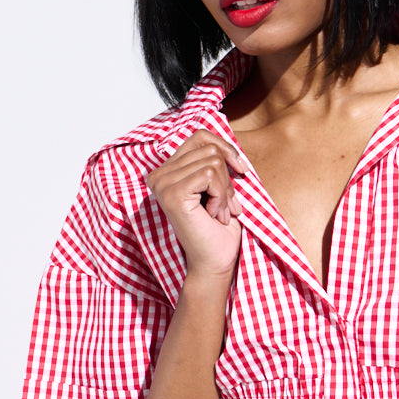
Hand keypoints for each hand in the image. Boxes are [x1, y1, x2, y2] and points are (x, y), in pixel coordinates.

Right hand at [146, 131, 249, 278]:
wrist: (216, 262)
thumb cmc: (219, 229)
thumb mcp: (219, 186)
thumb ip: (215, 160)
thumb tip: (224, 141)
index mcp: (166, 171)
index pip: (200, 136)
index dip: (226, 149)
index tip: (240, 170)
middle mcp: (158, 175)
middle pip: (208, 147)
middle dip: (227, 177)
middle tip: (226, 206)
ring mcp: (162, 184)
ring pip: (212, 160)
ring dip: (226, 190)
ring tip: (220, 212)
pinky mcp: (172, 194)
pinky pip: (210, 174)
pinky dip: (222, 195)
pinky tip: (214, 215)